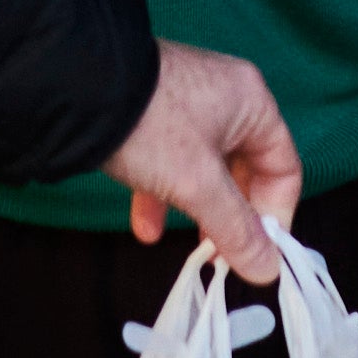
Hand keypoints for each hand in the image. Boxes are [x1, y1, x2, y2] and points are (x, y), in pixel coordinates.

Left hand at [104, 40, 297, 279]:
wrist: (73, 87)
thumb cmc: (149, 127)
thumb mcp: (198, 184)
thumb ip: (236, 228)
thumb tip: (267, 270)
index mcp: (252, 103)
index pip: (284, 167)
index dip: (275, 215)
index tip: (258, 252)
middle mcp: (226, 98)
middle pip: (245, 171)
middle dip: (231, 217)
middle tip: (219, 255)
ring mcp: (187, 103)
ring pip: (205, 170)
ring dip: (196, 211)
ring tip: (187, 249)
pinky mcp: (152, 113)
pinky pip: (172, 160)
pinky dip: (163, 194)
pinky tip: (144, 228)